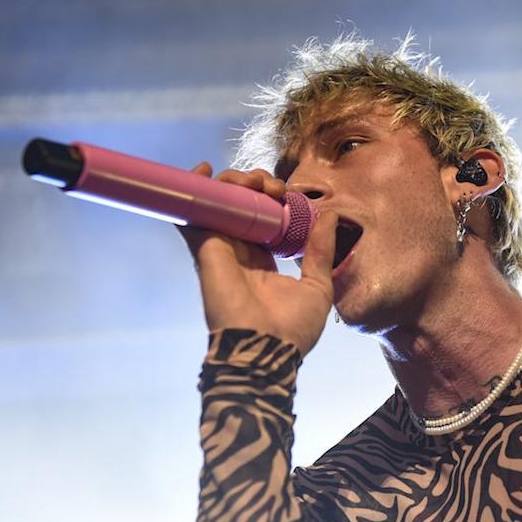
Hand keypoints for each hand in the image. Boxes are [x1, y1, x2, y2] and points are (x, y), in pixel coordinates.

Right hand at [177, 163, 336, 355]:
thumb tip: (330, 216)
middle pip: (238, 205)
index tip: (287, 193)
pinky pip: (191, 212)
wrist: (268, 349)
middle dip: (256, 185)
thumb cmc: (293, 329)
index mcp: (261, 261)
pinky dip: (193, 189)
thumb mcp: (318, 285)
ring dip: (233, 182)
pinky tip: (204, 172)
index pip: (260, 219)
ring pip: (217, 202)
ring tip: (256, 182)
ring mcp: (219, 248)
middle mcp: (237, 252)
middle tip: (275, 187)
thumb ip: (321, 250)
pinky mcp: (205, 247)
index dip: (270, 198)